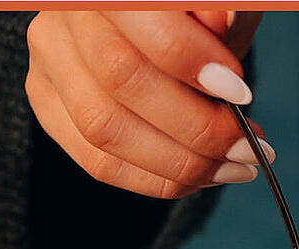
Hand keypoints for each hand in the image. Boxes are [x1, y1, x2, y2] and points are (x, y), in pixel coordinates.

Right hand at [25, 10, 271, 198]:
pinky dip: (158, 180)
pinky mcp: (49, 105)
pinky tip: (201, 177)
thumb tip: (222, 21)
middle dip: (198, 128)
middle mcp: (61, 18)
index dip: (193, 61)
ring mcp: (49, 64)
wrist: (154, 26)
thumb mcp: (215, 5)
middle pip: (121, 81)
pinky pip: (99, 163)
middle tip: (249, 148)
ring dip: (183, 164)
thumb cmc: (193, 16)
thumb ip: (219, 10)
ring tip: (235, 168)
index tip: (241, 93)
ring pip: (106, 131)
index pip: (141, 19)